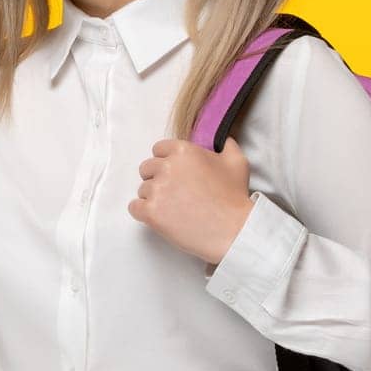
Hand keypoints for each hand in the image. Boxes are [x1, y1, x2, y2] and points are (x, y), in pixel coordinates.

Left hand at [129, 136, 255, 265]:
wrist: (233, 230)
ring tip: (175, 208)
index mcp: (183, 151)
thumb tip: (222, 140)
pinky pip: (134, 207)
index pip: (159, 149)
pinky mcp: (151, 212)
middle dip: (157, 178)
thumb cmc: (234, 197)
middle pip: (147, 168)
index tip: (176, 173)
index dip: (166, 161)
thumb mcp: (237, 162)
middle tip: (175, 192)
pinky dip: (143, 212)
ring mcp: (157, 190)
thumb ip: (226, 146)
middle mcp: (166, 167)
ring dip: (154, 197)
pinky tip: (160, 216)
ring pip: (142, 189)